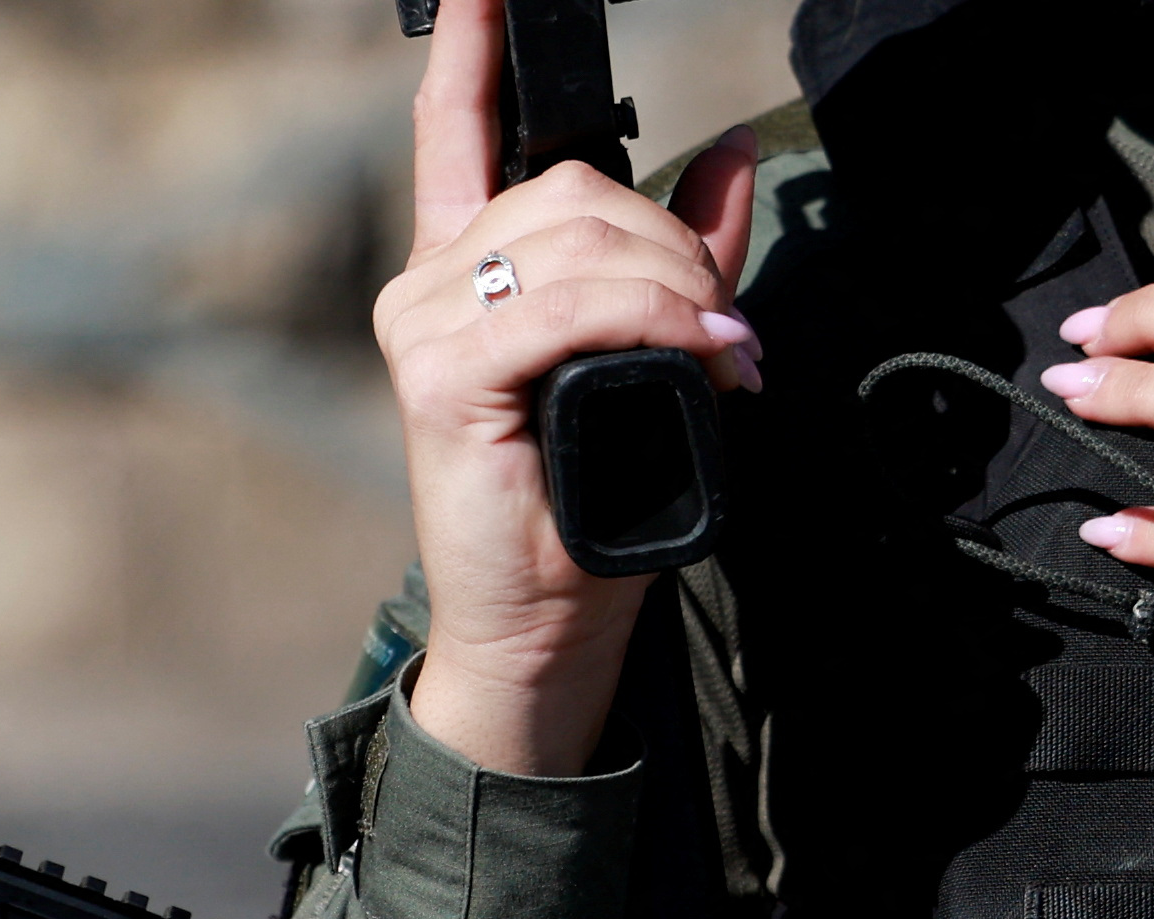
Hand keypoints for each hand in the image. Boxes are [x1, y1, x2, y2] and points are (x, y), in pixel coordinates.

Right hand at [384, 0, 760, 777]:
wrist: (542, 627)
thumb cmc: (586, 509)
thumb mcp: (651, 362)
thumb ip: (682, 259)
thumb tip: (730, 154)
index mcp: (462, 268)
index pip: (460, 128)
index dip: (476, 48)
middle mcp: (427, 282)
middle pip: (567, 187)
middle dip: (671, 244)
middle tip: (725, 329)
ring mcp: (423, 325)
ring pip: (576, 238)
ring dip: (677, 287)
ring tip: (721, 357)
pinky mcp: (439, 376)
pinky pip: (569, 308)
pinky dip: (655, 323)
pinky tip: (704, 360)